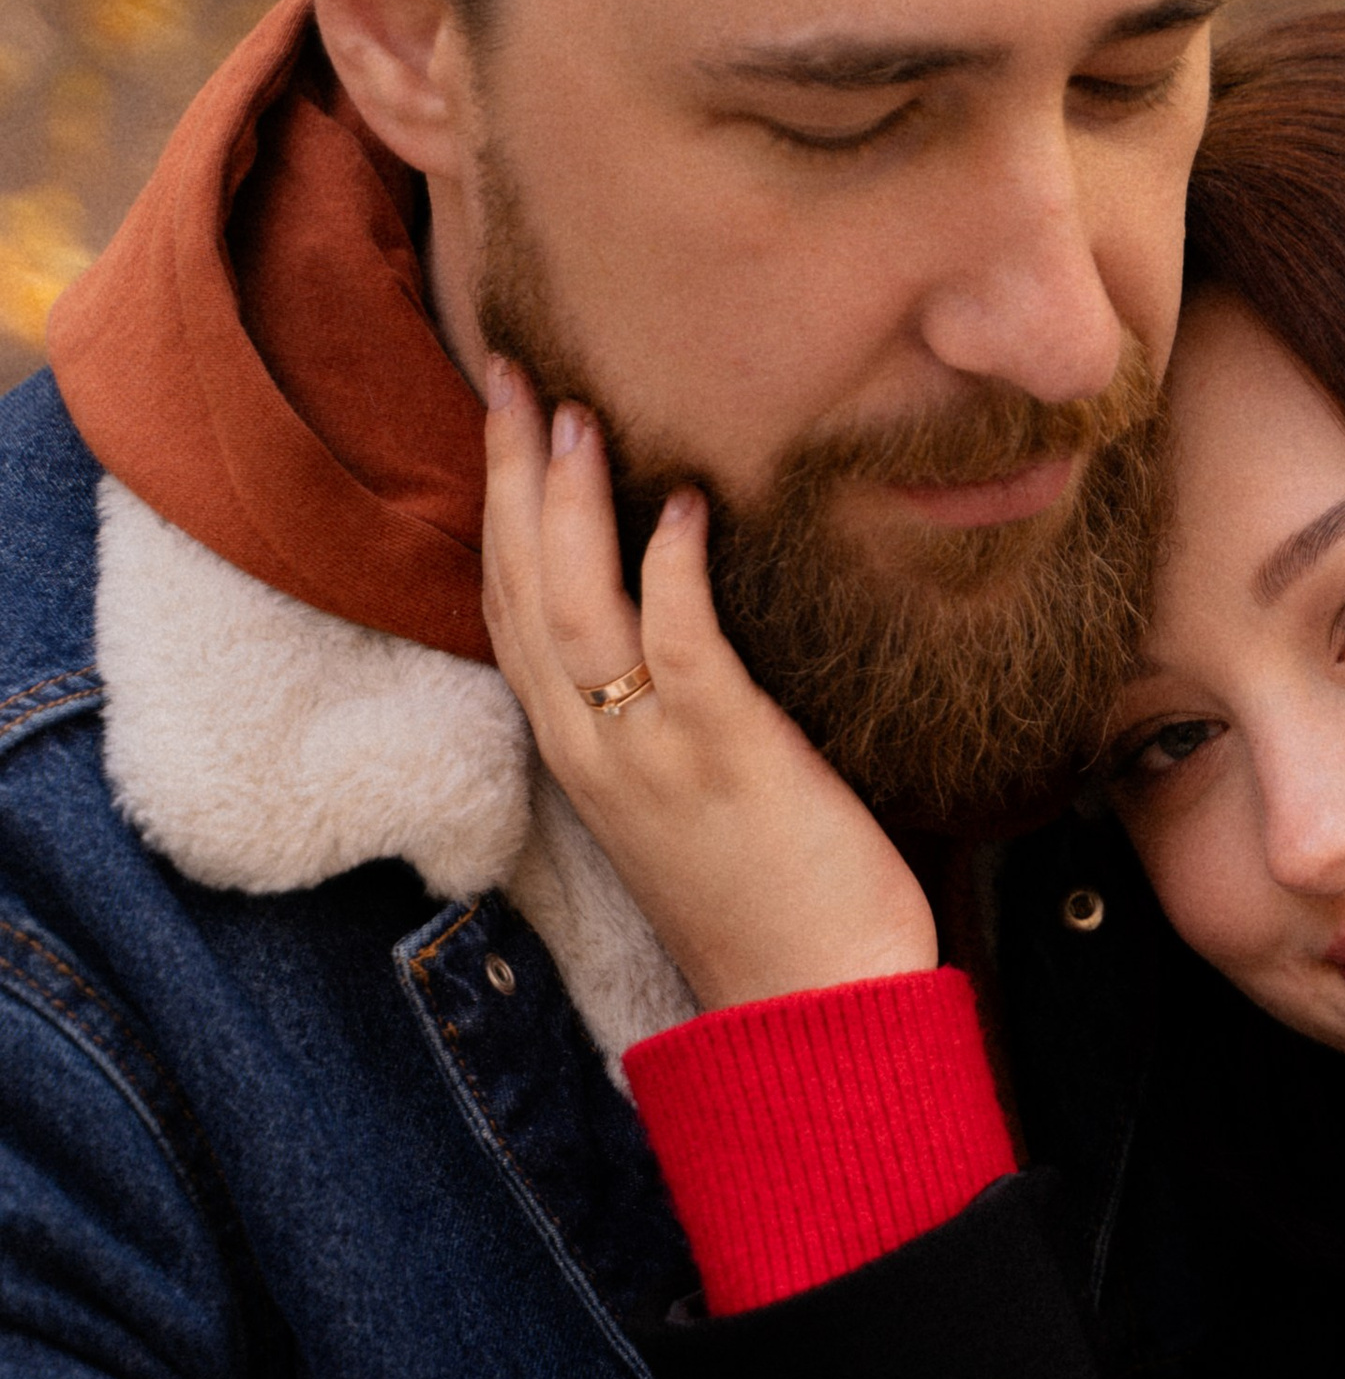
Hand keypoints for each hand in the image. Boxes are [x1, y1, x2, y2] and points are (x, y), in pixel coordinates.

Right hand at [479, 363, 936, 1006]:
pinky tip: (684, 506)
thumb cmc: (771, 899)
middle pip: (519, 585)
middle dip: (510, 472)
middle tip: (515, 371)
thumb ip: (666, 711)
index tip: (503, 416)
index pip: (506, 607)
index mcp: (577, 750)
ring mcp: (650, 754)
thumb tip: (682, 616)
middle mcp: (591, 747)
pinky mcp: (726, 758)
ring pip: (575, 605)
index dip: (495, 507)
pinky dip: (673, 568)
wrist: (814, 1008)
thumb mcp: (688, 795)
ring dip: (568, 502)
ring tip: (577, 412)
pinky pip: (679, 644)